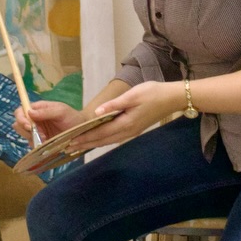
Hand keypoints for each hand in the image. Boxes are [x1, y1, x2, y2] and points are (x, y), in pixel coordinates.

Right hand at [14, 99, 86, 143]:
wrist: (82, 130)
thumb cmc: (72, 117)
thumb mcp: (61, 111)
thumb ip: (46, 111)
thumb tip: (29, 112)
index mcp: (38, 108)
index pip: (21, 111)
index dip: (21, 118)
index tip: (29, 126)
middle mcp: (35, 119)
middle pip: (18, 124)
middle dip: (26, 131)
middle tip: (41, 135)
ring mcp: (37, 131)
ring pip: (24, 135)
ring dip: (32, 138)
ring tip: (46, 139)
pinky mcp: (40, 141)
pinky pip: (32, 144)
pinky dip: (37, 146)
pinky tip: (47, 144)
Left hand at [67, 82, 181, 154]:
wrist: (172, 98)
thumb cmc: (152, 93)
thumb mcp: (132, 96)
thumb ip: (114, 105)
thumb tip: (97, 112)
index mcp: (125, 123)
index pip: (100, 133)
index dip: (85, 137)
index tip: (70, 141)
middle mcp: (127, 131)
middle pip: (102, 140)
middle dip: (86, 143)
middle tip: (68, 148)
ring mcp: (131, 132)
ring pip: (108, 140)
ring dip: (93, 143)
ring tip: (79, 146)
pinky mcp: (134, 129)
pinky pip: (114, 137)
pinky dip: (103, 140)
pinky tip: (98, 139)